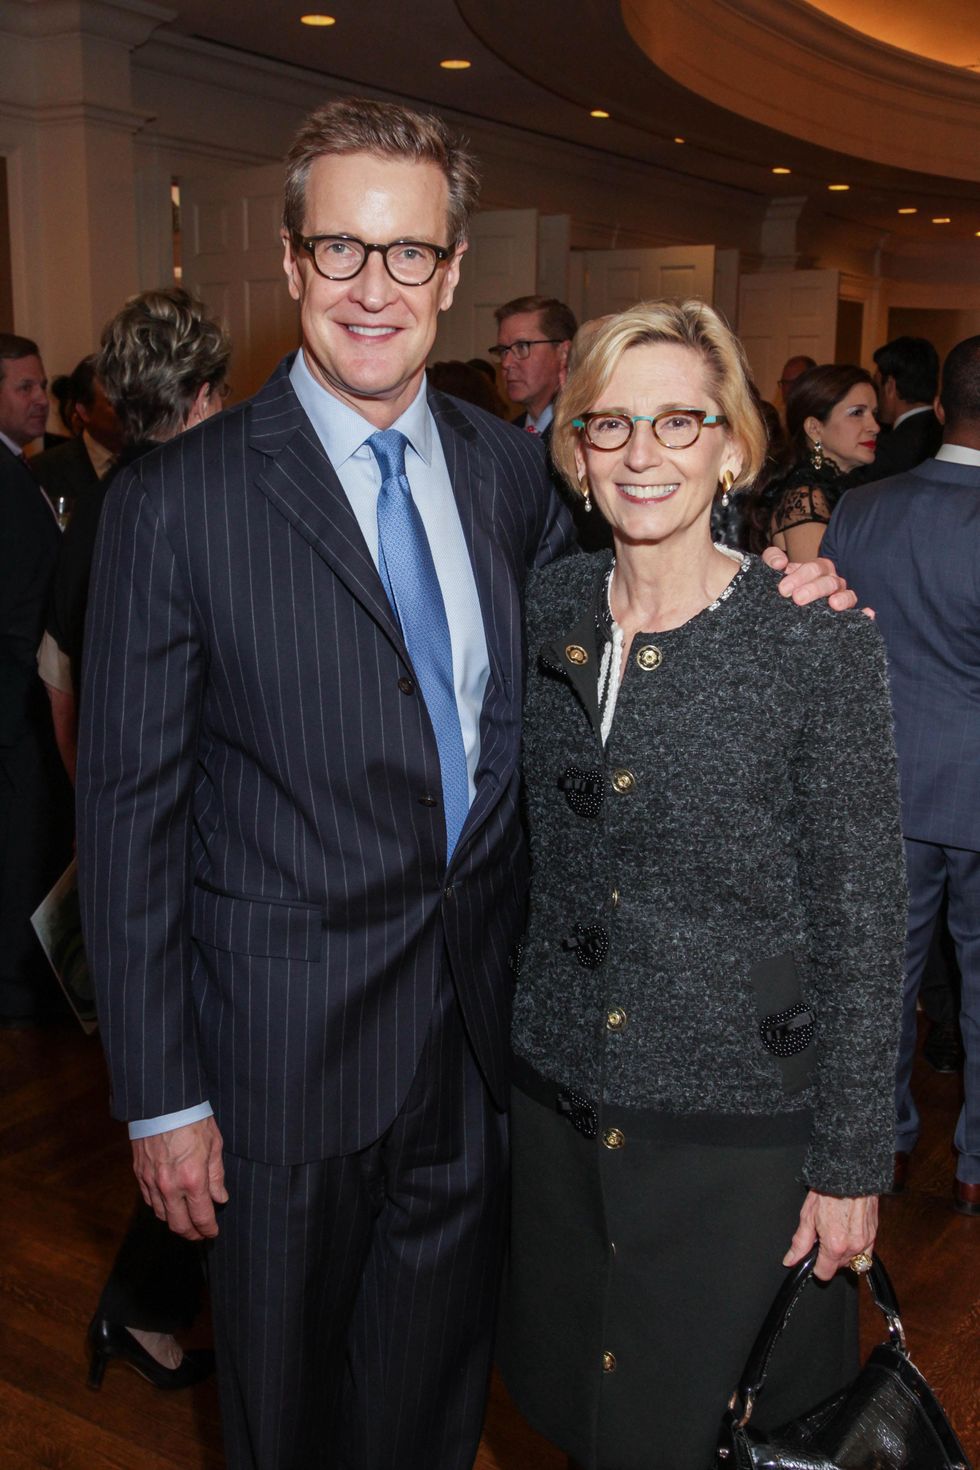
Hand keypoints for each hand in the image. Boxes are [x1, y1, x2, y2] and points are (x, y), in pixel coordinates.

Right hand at [131, 1116, 227, 1240]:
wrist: (163, 1103)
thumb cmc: (193, 1119)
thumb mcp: (214, 1144)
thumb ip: (216, 1175)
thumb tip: (220, 1197)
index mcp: (193, 1179)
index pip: (201, 1217)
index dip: (208, 1229)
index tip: (213, 1232)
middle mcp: (170, 1186)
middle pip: (179, 1225)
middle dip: (191, 1234)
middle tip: (200, 1234)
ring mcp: (152, 1182)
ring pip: (162, 1215)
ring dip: (175, 1222)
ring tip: (185, 1220)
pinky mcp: (140, 1174)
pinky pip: (149, 1200)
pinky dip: (160, 1207)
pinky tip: (169, 1204)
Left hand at [761, 546, 858, 611]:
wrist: (780, 612)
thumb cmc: (782, 586)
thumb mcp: (772, 569)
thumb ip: (772, 558)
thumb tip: (779, 562)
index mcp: (816, 569)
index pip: (814, 568)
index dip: (800, 576)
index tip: (783, 589)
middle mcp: (831, 582)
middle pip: (829, 581)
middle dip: (814, 589)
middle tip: (797, 599)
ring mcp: (840, 598)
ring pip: (846, 595)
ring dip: (842, 598)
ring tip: (833, 604)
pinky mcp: (845, 617)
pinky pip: (858, 614)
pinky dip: (865, 613)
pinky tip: (868, 614)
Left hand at [782, 1189, 877, 1281]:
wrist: (850, 1175)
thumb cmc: (829, 1191)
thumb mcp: (808, 1216)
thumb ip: (800, 1242)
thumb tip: (790, 1260)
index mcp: (835, 1246)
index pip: (824, 1273)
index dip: (815, 1267)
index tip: (813, 1258)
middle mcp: (852, 1248)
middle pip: (839, 1267)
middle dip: (830, 1257)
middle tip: (824, 1237)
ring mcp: (866, 1242)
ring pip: (853, 1261)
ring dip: (844, 1254)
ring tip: (836, 1233)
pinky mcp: (875, 1235)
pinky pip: (866, 1253)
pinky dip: (857, 1249)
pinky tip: (849, 1234)